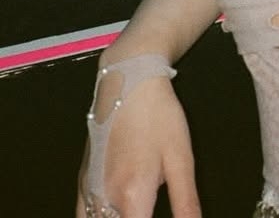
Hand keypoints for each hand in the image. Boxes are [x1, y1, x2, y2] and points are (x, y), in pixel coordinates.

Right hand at [75, 76, 200, 217]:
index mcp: (133, 197)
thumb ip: (185, 201)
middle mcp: (104, 201)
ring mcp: (87, 194)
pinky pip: (84, 217)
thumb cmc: (159, 118)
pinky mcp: (81, 185)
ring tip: (139, 208)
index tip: (161, 216)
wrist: (127, 85)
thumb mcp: (182, 158)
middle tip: (151, 207)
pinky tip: (117, 210)